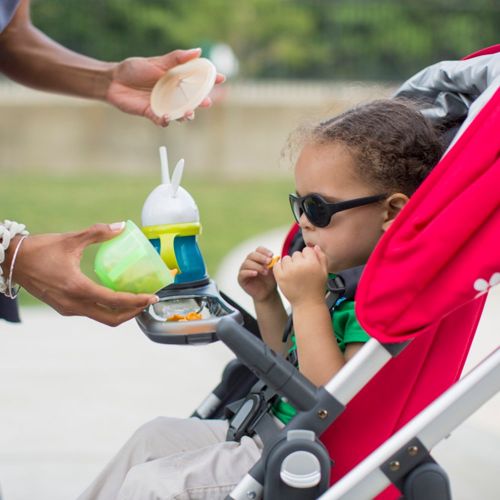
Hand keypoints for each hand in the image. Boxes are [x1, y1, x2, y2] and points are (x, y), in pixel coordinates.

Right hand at [11, 223, 157, 325]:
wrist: (10, 261)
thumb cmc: (39, 249)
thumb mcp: (70, 239)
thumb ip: (98, 232)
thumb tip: (121, 225)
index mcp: (77, 288)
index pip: (115, 301)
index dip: (137, 301)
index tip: (153, 297)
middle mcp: (73, 304)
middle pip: (112, 318)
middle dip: (133, 312)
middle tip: (148, 301)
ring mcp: (68, 309)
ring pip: (102, 318)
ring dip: (121, 313)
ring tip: (137, 300)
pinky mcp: (64, 308)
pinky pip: (92, 313)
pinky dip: (108, 309)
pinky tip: (116, 297)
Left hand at [106, 48, 224, 126]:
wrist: (113, 82)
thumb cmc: (134, 69)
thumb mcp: (156, 62)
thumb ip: (176, 59)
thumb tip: (198, 51)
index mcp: (177, 79)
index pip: (197, 80)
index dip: (210, 80)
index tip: (221, 78)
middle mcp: (173, 94)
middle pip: (192, 100)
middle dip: (201, 102)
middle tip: (207, 102)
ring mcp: (165, 105)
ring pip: (181, 114)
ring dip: (186, 115)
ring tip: (188, 113)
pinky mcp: (153, 114)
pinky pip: (163, 121)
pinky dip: (166, 121)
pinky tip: (166, 118)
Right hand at [238, 247, 278, 302]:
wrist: (267, 293)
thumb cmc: (270, 280)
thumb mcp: (273, 270)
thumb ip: (273, 263)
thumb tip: (275, 257)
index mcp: (257, 258)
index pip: (258, 250)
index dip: (264, 251)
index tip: (271, 255)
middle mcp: (249, 262)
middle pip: (252, 255)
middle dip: (261, 257)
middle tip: (269, 261)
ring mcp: (243, 269)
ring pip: (247, 263)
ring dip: (257, 266)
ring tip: (265, 272)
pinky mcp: (241, 278)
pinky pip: (242, 273)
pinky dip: (249, 272)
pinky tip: (256, 273)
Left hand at [273, 245, 327, 306]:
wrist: (308, 304)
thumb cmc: (317, 288)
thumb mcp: (324, 272)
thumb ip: (321, 257)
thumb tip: (315, 246)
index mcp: (312, 263)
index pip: (306, 250)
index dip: (308, 257)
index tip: (308, 266)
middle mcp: (300, 265)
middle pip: (296, 254)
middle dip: (298, 261)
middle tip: (301, 272)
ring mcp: (289, 271)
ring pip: (286, 259)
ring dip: (288, 264)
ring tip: (294, 274)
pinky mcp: (280, 277)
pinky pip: (277, 265)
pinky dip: (280, 268)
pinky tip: (286, 275)